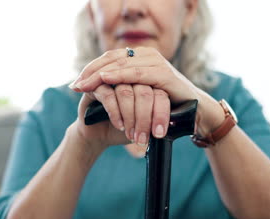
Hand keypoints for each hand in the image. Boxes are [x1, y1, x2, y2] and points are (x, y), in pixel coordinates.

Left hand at [69, 47, 198, 103]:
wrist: (194, 111)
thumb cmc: (164, 104)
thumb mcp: (140, 93)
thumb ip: (124, 86)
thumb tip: (98, 87)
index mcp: (139, 57)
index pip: (109, 58)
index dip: (90, 69)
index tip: (75, 83)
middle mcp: (147, 55)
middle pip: (112, 60)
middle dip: (90, 73)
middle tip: (75, 86)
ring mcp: (156, 62)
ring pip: (122, 65)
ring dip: (100, 75)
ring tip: (84, 85)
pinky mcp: (164, 74)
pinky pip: (137, 74)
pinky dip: (120, 76)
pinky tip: (106, 79)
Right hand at [75, 83, 170, 148]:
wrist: (101, 133)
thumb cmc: (127, 127)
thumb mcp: (147, 125)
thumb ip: (161, 119)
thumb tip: (182, 126)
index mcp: (150, 81)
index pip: (160, 94)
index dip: (161, 114)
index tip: (159, 134)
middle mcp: (133, 74)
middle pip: (145, 91)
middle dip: (144, 119)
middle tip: (142, 138)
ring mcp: (114, 77)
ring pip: (127, 92)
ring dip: (129, 117)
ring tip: (131, 135)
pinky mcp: (97, 84)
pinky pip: (109, 94)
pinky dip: (115, 112)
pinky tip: (119, 126)